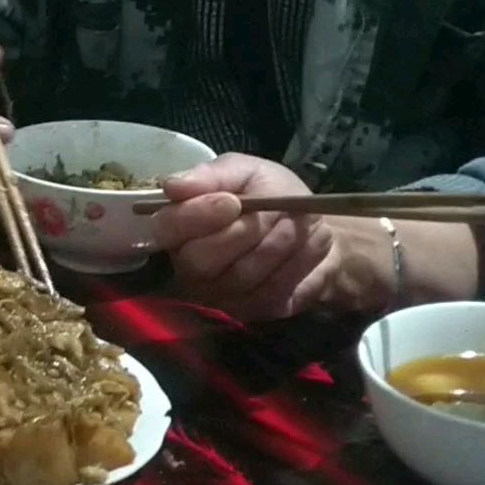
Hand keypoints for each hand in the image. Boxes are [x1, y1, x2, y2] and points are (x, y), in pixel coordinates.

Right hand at [153, 154, 391, 321]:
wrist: (318, 230)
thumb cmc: (274, 195)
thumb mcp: (247, 172)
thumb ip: (212, 175)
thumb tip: (172, 185)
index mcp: (181, 224)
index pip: (166, 228)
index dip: (197, 216)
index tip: (232, 203)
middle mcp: (189, 263)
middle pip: (199, 260)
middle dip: (243, 233)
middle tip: (272, 215)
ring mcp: (217, 293)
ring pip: (239, 276)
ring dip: (275, 244)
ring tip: (293, 225)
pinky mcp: (249, 311)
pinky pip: (267, 292)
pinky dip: (293, 264)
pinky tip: (300, 248)